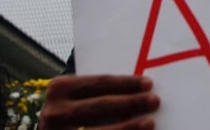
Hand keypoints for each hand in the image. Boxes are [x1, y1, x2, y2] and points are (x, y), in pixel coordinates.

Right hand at [38, 74, 159, 129]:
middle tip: (155, 100)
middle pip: (101, 106)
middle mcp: (54, 112)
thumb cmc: (71, 114)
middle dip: (131, 102)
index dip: (126, 83)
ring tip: (150, 122)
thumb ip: (96, 93)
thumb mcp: (75, 98)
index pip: (99, 82)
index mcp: (59, 88)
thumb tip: (138, 88)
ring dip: (129, 127)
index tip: (148, 83)